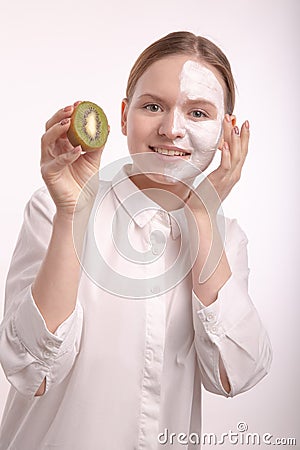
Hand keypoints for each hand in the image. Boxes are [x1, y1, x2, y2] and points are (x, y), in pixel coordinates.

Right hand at [40, 102, 107, 217]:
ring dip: (57, 129)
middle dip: (59, 115)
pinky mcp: (48, 173)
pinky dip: (66, 155)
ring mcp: (48, 161)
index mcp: (62, 145)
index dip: (67, 112)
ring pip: (46, 140)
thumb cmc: (84, 182)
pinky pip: (55, 162)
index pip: (61, 124)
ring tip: (69, 122)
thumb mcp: (94, 159)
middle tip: (72, 109)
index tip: (79, 104)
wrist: (82, 204)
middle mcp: (52, 151)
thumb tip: (106, 126)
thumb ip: (98, 144)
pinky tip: (77, 149)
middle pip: (49, 127)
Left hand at [186, 115, 249, 215]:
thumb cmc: (205, 196)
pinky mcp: (219, 182)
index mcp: (233, 174)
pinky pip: (225, 166)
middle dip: (242, 135)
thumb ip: (219, 168)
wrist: (201, 212)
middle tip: (242, 120)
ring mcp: (228, 179)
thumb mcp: (214, 179)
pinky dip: (226, 155)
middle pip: (242, 151)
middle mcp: (233, 175)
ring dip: (235, 140)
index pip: (241, 152)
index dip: (243, 138)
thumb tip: (217, 154)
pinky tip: (225, 145)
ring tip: (234, 126)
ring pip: (235, 156)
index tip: (242, 124)